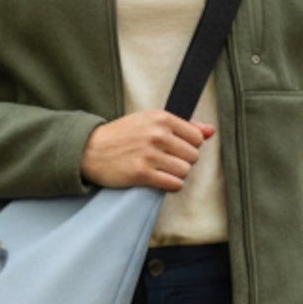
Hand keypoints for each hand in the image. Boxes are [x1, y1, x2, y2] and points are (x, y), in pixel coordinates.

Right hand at [81, 111, 215, 189]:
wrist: (90, 149)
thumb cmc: (122, 135)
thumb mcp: (150, 121)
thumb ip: (183, 126)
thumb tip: (211, 131)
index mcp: (161, 118)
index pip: (197, 138)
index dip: (189, 146)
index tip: (175, 149)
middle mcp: (157, 134)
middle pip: (193, 156)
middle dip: (182, 162)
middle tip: (166, 161)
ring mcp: (150, 154)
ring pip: (184, 171)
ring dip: (176, 175)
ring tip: (161, 171)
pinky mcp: (142, 173)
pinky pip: (173, 184)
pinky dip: (170, 185)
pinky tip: (159, 180)